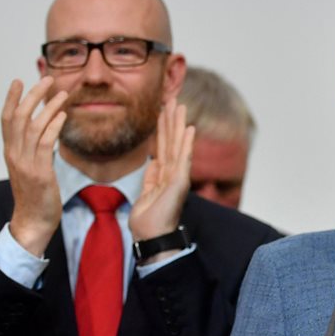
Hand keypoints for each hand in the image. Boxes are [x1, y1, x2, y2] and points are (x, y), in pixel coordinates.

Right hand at [2, 78, 67, 256]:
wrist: (32, 223)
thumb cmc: (35, 196)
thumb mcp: (30, 169)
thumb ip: (33, 150)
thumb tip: (44, 131)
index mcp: (10, 153)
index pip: (6, 120)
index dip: (12, 99)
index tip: (18, 80)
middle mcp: (14, 155)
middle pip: (18, 117)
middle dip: (32, 95)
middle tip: (47, 79)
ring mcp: (25, 164)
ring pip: (32, 127)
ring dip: (48, 106)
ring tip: (63, 93)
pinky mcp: (39, 173)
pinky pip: (45, 144)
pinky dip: (53, 127)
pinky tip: (63, 116)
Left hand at [129, 98, 193, 249]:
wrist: (152, 236)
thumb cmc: (148, 221)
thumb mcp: (145, 193)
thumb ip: (151, 176)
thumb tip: (153, 161)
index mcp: (164, 175)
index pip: (162, 146)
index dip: (161, 128)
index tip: (161, 110)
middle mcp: (173, 173)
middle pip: (171, 140)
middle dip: (170, 119)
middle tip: (172, 98)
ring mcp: (178, 177)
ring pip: (177, 144)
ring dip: (178, 124)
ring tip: (179, 105)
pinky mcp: (180, 182)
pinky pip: (183, 158)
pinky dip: (186, 143)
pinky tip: (189, 129)